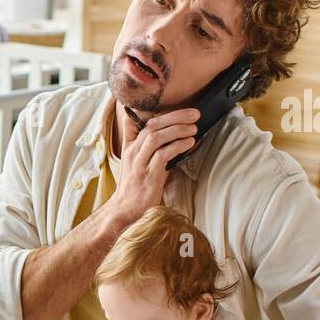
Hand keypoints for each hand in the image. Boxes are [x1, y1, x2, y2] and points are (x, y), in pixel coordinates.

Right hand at [106, 107, 200, 224]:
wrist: (124, 210)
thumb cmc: (137, 187)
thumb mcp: (141, 164)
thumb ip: (154, 150)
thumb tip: (180, 138)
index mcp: (130, 147)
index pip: (133, 121)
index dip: (151, 110)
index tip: (174, 109)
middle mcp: (132, 152)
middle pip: (151, 125)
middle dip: (175, 116)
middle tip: (194, 114)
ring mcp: (139, 163)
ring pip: (155, 136)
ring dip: (177, 129)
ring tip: (193, 128)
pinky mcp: (148, 175)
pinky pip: (162, 154)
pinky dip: (177, 146)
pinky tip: (189, 143)